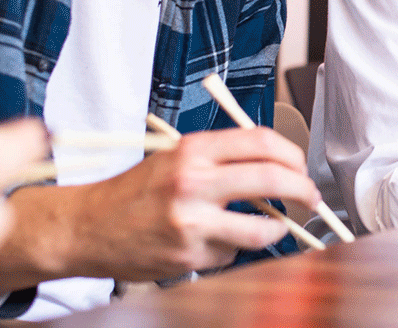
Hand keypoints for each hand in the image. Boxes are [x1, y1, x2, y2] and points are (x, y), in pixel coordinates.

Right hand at [21, 126, 320, 282]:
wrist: (88, 227)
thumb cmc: (135, 191)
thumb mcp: (175, 158)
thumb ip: (222, 159)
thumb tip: (276, 166)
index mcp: (192, 150)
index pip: (262, 142)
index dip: (293, 155)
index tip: (300, 166)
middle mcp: (193, 182)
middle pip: (273, 180)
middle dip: (303, 191)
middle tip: (309, 198)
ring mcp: (192, 221)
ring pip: (262, 228)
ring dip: (275, 229)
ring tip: (271, 226)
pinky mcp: (189, 254)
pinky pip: (231, 252)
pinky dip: (230, 247)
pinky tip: (209, 240)